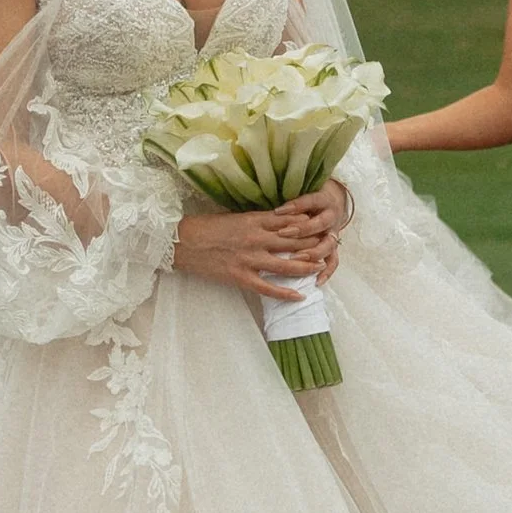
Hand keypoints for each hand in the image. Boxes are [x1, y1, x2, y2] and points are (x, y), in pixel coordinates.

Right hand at [173, 196, 340, 302]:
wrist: (180, 242)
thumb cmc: (205, 227)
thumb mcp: (233, 216)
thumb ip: (256, 220)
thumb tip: (279, 222)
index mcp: (254, 220)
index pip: (290, 221)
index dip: (309, 224)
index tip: (322, 225)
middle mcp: (255, 238)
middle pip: (293, 241)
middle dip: (314, 244)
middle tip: (330, 246)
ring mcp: (249, 259)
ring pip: (286, 264)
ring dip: (306, 267)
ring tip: (320, 267)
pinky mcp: (240, 276)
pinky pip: (267, 287)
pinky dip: (285, 293)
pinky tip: (299, 296)